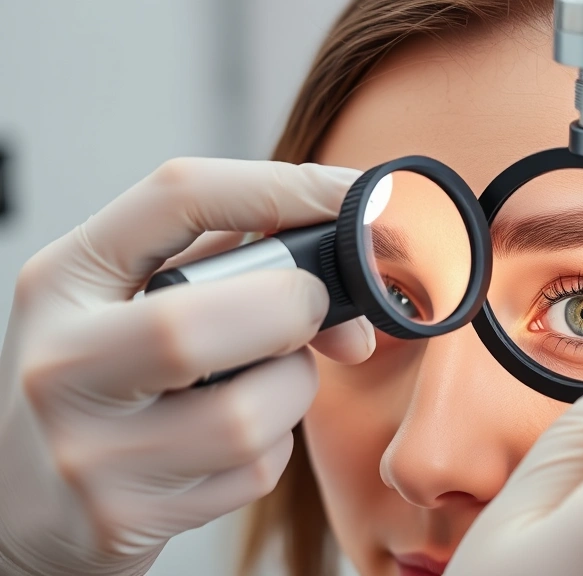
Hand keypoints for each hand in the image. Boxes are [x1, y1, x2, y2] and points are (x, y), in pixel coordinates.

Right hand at [0, 159, 374, 575]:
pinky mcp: (125, 520)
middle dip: (294, 310)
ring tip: (260, 386)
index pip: (178, 198)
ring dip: (292, 391)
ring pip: (249, 416)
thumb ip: (226, 263)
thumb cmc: (99, 384)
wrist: (23, 505)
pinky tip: (230, 446)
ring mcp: (90, 451)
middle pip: (204, 323)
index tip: (351, 197)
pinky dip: (271, 451)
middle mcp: (64, 362)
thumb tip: (348, 265)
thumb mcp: (126, 300)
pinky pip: (253, 473)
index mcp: (64, 280)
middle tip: (311, 313)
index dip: (283, 190)